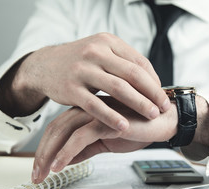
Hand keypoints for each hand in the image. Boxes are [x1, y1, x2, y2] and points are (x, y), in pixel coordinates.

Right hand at [0, 33, 170, 130]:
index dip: (154, 80)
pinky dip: (111, 117)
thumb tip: (153, 81)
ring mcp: (82, 70)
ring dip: (139, 104)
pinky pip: (95, 105)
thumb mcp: (101, 52)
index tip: (162, 94)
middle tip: (164, 107)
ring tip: (152, 116)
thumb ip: (124, 63)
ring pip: (118, 88)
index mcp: (107, 42)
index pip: (138, 62)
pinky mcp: (70, 89)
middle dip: (152, 92)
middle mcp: (95, 52)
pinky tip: (124, 126)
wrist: (45, 66)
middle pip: (133, 74)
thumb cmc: (81, 62)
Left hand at [31, 96, 177, 182]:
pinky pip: (81, 137)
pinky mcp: (108, 120)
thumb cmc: (140, 127)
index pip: (58, 128)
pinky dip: (68, 152)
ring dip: (50, 154)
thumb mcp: (107, 141)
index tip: (40, 168)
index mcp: (88, 111)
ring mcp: (97, 113)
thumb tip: (68, 159)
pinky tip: (61, 165)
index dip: (45, 148)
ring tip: (44, 173)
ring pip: (63, 132)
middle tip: (36, 174)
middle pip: (55, 129)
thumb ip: (87, 148)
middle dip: (42, 154)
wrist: (164, 121)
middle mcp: (89, 109)